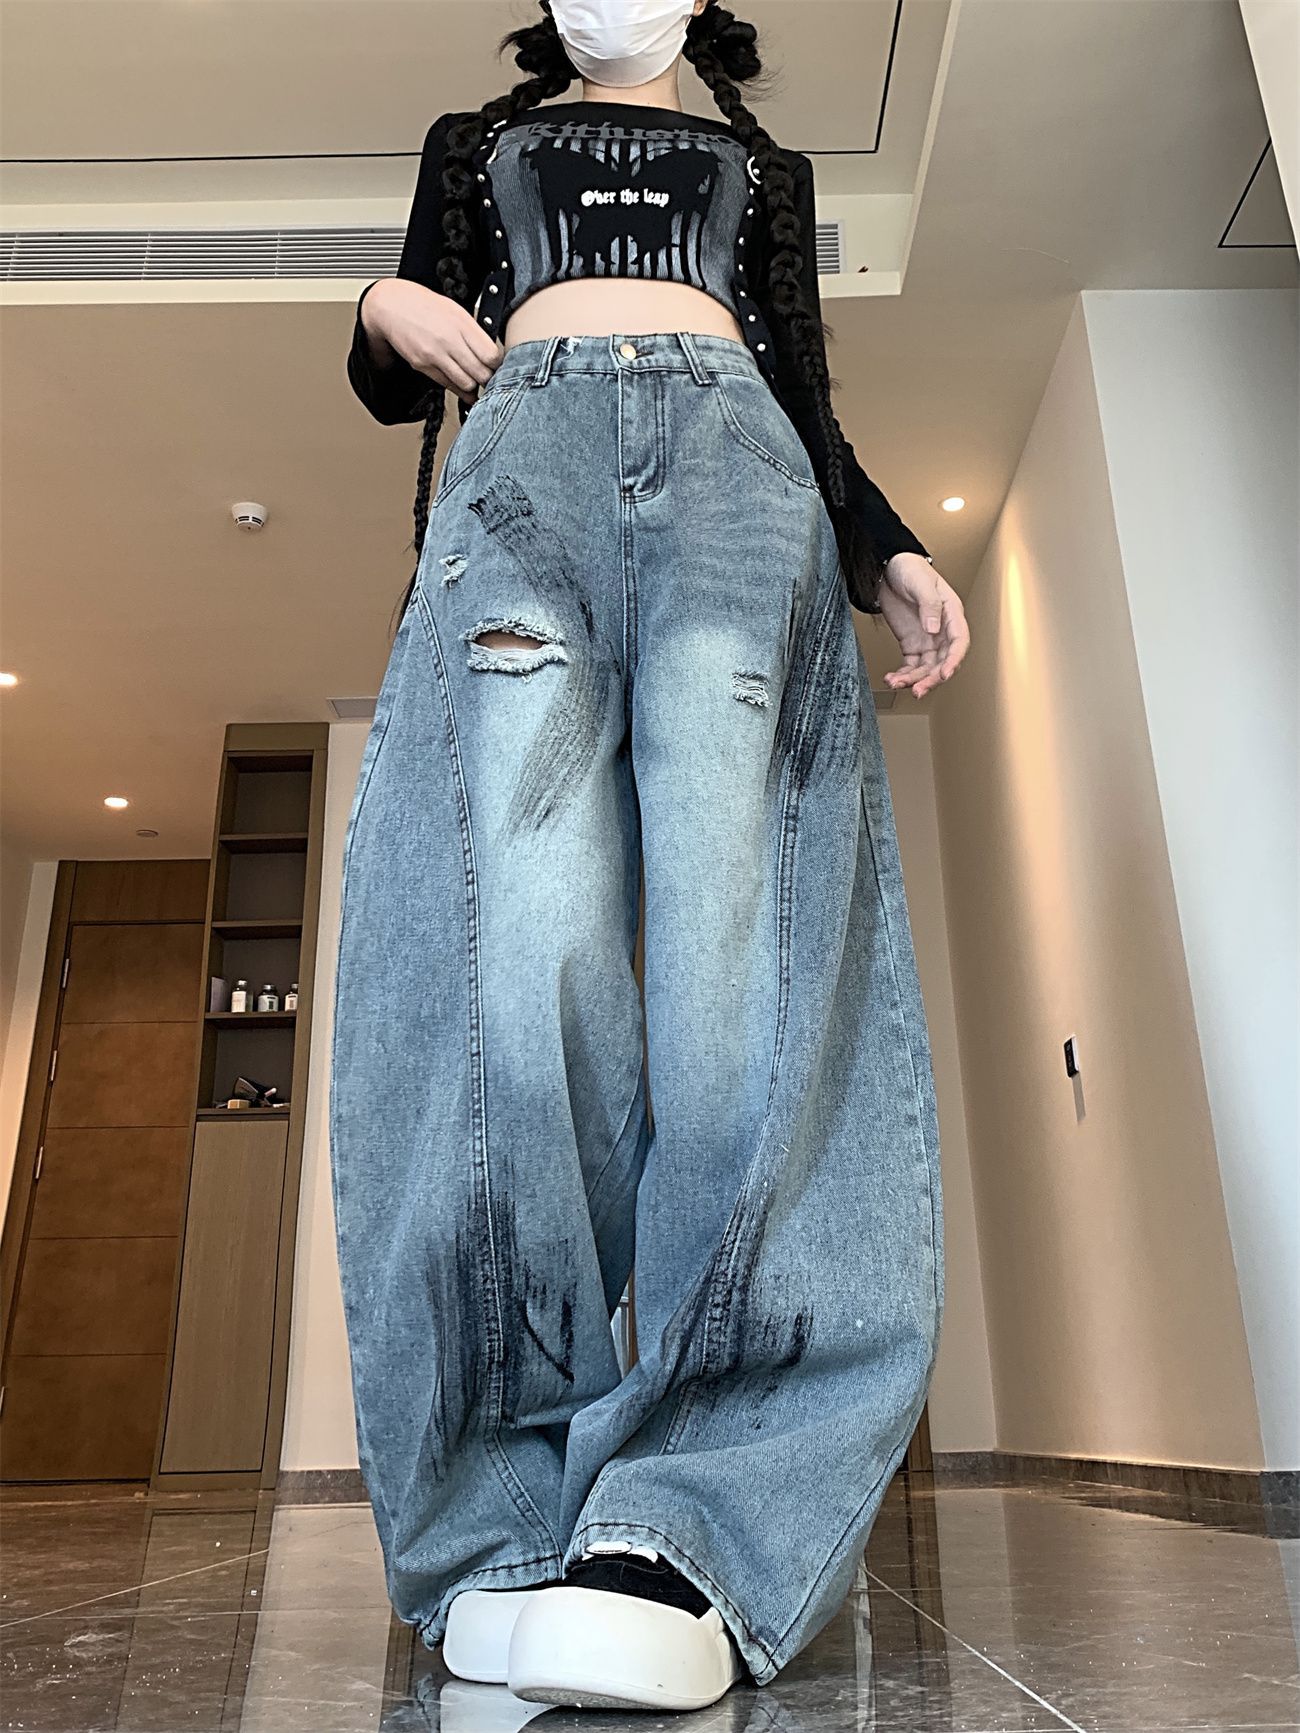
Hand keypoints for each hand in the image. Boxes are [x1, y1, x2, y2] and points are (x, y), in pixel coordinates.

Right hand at [362, 278, 503, 403]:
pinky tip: (463, 387)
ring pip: (466, 384)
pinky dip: (458, 389)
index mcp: (462, 324)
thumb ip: (474, 332)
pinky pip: (448, 385)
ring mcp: (435, 355)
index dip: (498, 365)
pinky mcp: (423, 366)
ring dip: (474, 387)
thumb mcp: (456, 311)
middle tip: (490, 378)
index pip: (491, 355)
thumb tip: (491, 353)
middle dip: (489, 379)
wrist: (393, 306)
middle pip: (481, 374)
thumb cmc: (425, 306)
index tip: (498, 366)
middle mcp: (449, 341)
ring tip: (476, 383)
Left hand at [877, 553, 969, 698]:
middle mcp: (941, 631)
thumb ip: (929, 606)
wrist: (888, 568)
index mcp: (951, 614)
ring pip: (926, 667)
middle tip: (918, 689)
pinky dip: (903, 674)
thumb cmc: (910, 569)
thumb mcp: (921, 583)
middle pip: (942, 661)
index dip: (953, 660)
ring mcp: (927, 639)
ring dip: (914, 679)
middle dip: (931, 678)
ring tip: (897, 683)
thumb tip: (933, 628)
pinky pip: (910, 665)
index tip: (944, 673)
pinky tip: (893, 679)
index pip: (958, 642)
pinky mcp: (911, 644)